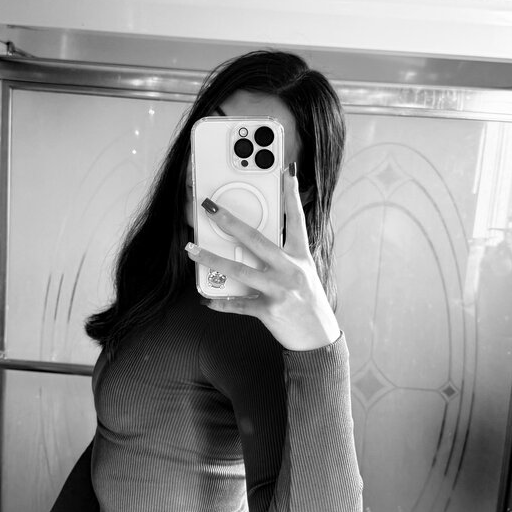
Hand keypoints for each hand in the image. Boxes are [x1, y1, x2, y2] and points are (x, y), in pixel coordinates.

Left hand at [186, 166, 340, 351]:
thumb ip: (282, 258)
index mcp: (300, 257)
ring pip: (239, 270)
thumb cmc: (308, 304)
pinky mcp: (269, 311)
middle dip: (230, 222)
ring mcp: (279, 290)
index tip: (286, 171)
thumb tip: (251, 244)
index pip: (296, 220)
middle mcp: (290, 270)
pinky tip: (205, 298)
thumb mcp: (303, 275)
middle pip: (256, 239)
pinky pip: (237, 304)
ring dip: (211, 259)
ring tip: (192, 250)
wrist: (318, 340)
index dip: (292, 194)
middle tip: (210, 208)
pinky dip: (219, 302)